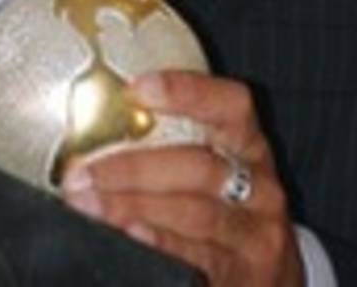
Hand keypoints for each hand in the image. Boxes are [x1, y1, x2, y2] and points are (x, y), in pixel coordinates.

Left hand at [62, 70, 303, 286]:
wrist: (274, 282)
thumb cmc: (229, 211)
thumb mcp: (219, 168)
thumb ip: (177, 141)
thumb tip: (97, 119)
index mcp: (249, 145)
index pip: (230, 105)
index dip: (187, 91)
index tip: (135, 89)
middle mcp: (260, 186)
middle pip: (199, 167)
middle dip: (134, 167)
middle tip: (82, 172)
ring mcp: (254, 234)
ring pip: (194, 213)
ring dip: (132, 206)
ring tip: (88, 203)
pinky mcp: (242, 274)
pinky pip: (198, 257)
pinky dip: (161, 243)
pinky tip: (130, 235)